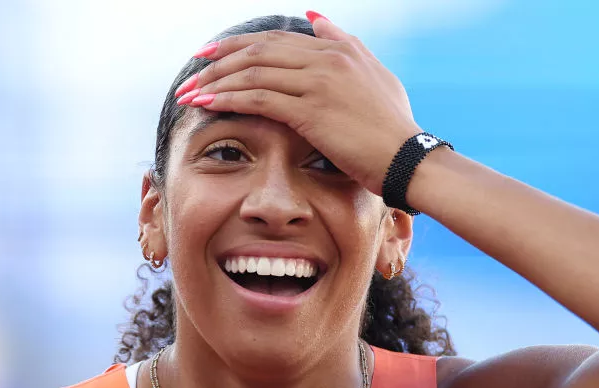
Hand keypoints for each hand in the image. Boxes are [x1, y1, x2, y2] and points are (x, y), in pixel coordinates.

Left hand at [182, 14, 421, 195]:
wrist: (408, 159)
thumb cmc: (393, 129)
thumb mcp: (375, 76)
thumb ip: (344, 44)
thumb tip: (315, 18)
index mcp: (339, 49)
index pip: (277, 40)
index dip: (240, 45)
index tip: (213, 55)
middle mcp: (327, 58)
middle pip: (259, 50)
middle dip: (219, 59)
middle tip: (193, 70)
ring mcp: (318, 82)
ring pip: (253, 72)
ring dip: (215, 81)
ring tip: (190, 92)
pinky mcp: (311, 110)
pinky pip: (258, 98)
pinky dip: (227, 98)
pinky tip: (207, 104)